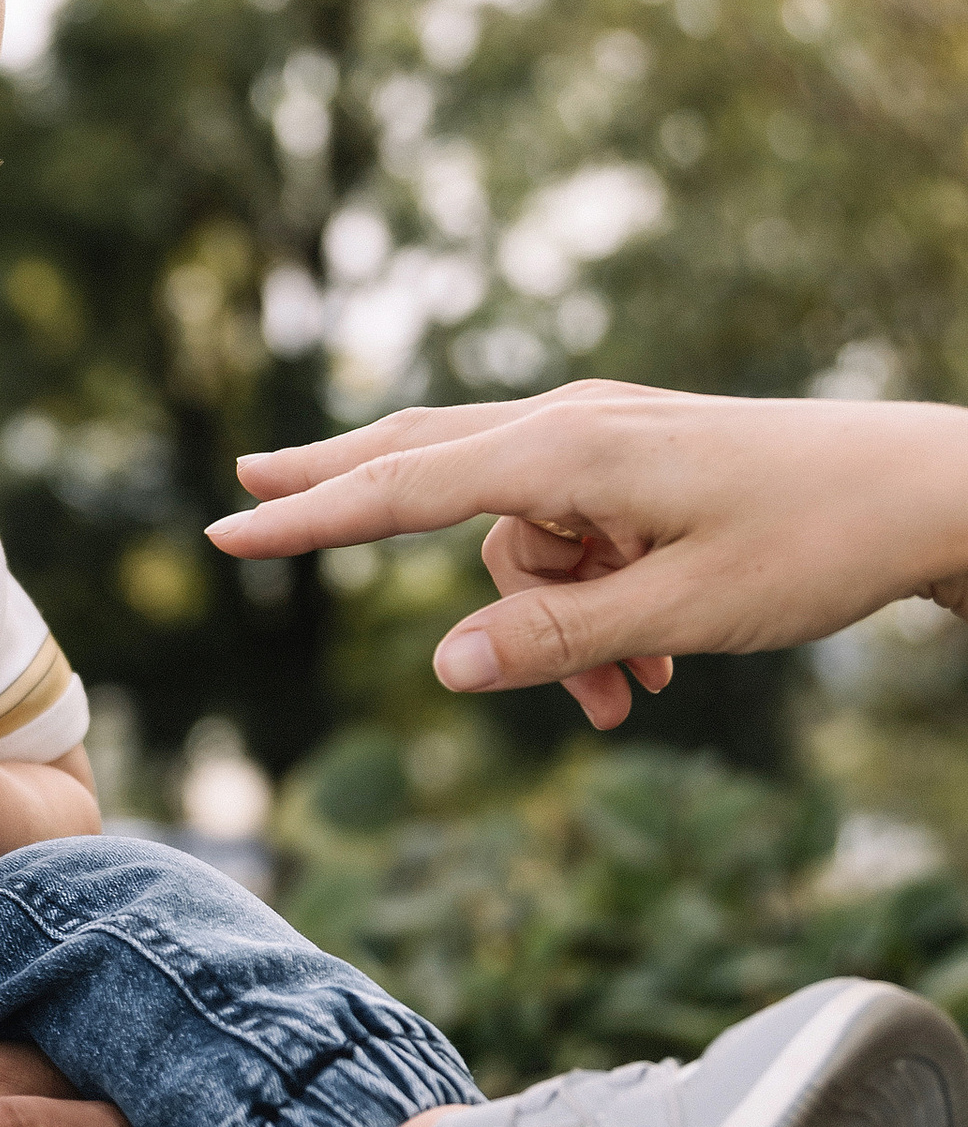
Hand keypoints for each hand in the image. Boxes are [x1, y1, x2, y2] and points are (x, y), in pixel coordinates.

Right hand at [206, 382, 967, 728]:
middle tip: (244, 493)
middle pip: (422, 460)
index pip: (407, 488)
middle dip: (343, 489)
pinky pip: (571, 543)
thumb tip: (445, 669)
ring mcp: (607, 440)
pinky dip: (589, 607)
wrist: (925, 493)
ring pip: (515, 541)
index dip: (312, 516)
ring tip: (631, 698)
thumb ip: (557, 641)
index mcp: (572, 452)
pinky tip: (653, 669)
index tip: (229, 529)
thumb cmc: (813, 543)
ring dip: (550, 629)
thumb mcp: (683, 612)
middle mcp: (574, 428)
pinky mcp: (640, 463)